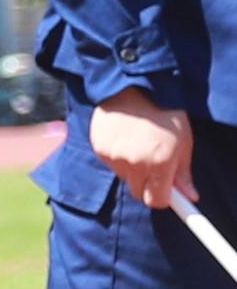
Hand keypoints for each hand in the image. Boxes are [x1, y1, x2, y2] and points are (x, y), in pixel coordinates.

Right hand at [93, 96, 197, 212]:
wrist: (134, 87)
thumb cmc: (164, 113)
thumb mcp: (184, 142)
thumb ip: (183, 172)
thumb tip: (188, 196)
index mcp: (160, 163)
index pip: (157, 200)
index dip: (162, 197)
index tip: (165, 192)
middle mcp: (135, 163)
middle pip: (139, 192)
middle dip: (147, 184)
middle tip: (152, 166)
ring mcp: (114, 156)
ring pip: (124, 177)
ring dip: (131, 168)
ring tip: (137, 144)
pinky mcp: (99, 148)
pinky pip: (111, 163)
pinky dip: (117, 156)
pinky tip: (124, 138)